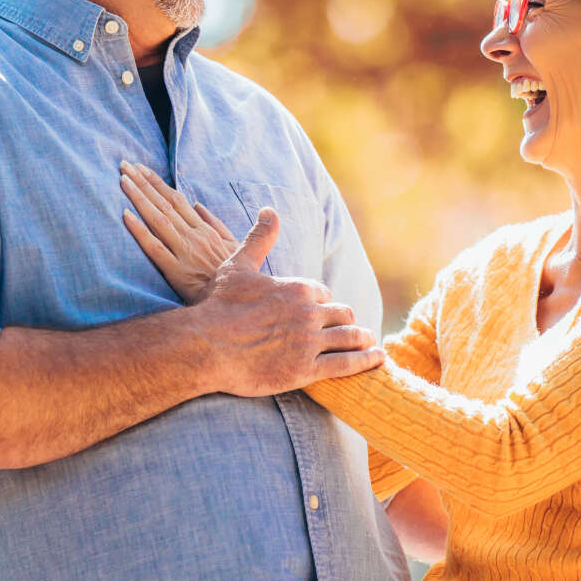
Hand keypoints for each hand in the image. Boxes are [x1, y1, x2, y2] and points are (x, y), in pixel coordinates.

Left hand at [121, 161, 238, 302]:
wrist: (236, 304)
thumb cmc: (234, 279)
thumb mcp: (234, 247)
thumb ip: (216, 224)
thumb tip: (198, 205)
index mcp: (204, 230)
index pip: (177, 199)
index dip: (157, 182)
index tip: (140, 169)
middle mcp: (193, 236)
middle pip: (164, 204)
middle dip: (143, 183)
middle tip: (124, 165)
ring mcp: (184, 253)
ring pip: (158, 220)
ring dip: (139, 198)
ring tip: (123, 180)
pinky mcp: (176, 272)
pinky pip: (155, 248)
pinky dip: (140, 231)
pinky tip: (125, 216)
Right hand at [181, 204, 382, 396]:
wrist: (204, 346)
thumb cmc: (218, 306)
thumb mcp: (238, 266)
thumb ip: (259, 239)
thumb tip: (269, 210)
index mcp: (297, 288)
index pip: (324, 294)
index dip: (324, 302)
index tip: (323, 310)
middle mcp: (309, 313)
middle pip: (342, 314)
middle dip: (347, 320)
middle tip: (352, 328)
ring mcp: (309, 342)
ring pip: (350, 337)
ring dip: (362, 339)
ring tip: (369, 342)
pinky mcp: (306, 370)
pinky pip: (346, 364)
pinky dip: (365, 360)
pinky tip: (376, 357)